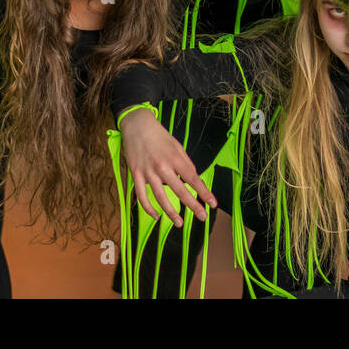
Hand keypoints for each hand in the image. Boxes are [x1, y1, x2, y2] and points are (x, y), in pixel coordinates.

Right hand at [119, 108, 216, 226]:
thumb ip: (185, 163)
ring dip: (170, 212)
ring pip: (160, 197)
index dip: (204, 193)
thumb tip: (193, 179)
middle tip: (202, 217)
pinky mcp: (135, 175)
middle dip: (193, 205)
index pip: (193, 179)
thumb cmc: (159, 136)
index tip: (213, 204)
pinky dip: (148, 208)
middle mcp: (162, 167)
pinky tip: (156, 216)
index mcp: (175, 158)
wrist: (137, 125)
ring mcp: (147, 172)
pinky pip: (141, 196)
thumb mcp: (177, 146)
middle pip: (179, 191)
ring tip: (179, 223)